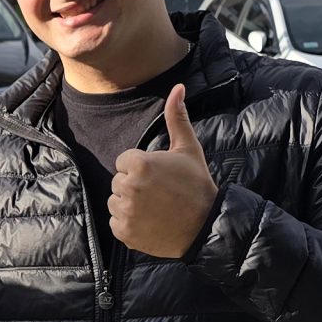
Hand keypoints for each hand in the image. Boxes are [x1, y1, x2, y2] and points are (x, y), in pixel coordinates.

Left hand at [109, 83, 218, 259]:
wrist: (206, 225)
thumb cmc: (197, 185)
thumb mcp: (188, 149)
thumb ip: (176, 117)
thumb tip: (177, 87)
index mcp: (140, 163)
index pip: (124, 161)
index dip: (142, 167)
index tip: (160, 177)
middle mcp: (128, 187)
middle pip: (118, 181)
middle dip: (135, 186)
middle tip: (160, 194)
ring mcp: (125, 212)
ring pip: (115, 202)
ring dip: (130, 205)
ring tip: (155, 207)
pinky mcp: (124, 233)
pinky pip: (115, 223)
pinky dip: (128, 224)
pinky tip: (149, 222)